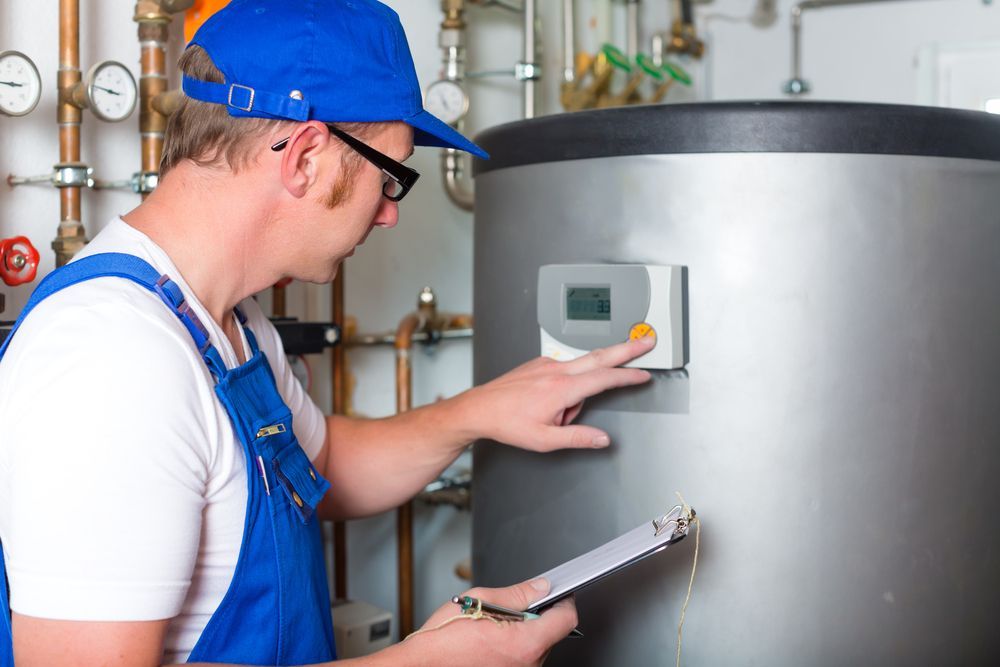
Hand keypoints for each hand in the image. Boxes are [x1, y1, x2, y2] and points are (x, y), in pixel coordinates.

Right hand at [406, 578, 575, 666]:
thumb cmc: (442, 641)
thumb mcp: (480, 601)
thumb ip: (517, 593)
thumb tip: (539, 587)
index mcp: (525, 643)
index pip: (566, 619)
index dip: (563, 601)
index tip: (557, 593)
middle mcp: (528, 665)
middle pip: (550, 634)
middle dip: (535, 617)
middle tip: (509, 609)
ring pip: (535, 648)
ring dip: (522, 634)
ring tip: (492, 628)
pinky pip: (521, 660)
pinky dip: (512, 649)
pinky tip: (489, 643)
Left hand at [461, 337, 654, 450]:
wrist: (479, 409)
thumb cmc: (507, 423)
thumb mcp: (545, 440)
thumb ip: (578, 437)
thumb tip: (602, 439)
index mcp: (561, 388)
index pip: (604, 378)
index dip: (628, 375)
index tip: (644, 374)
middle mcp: (555, 370)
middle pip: (600, 356)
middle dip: (627, 349)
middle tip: (646, 341)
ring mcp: (546, 364)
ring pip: (578, 373)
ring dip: (578, 393)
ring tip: (553, 416)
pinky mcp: (538, 364)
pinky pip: (562, 374)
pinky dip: (564, 389)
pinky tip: (546, 405)